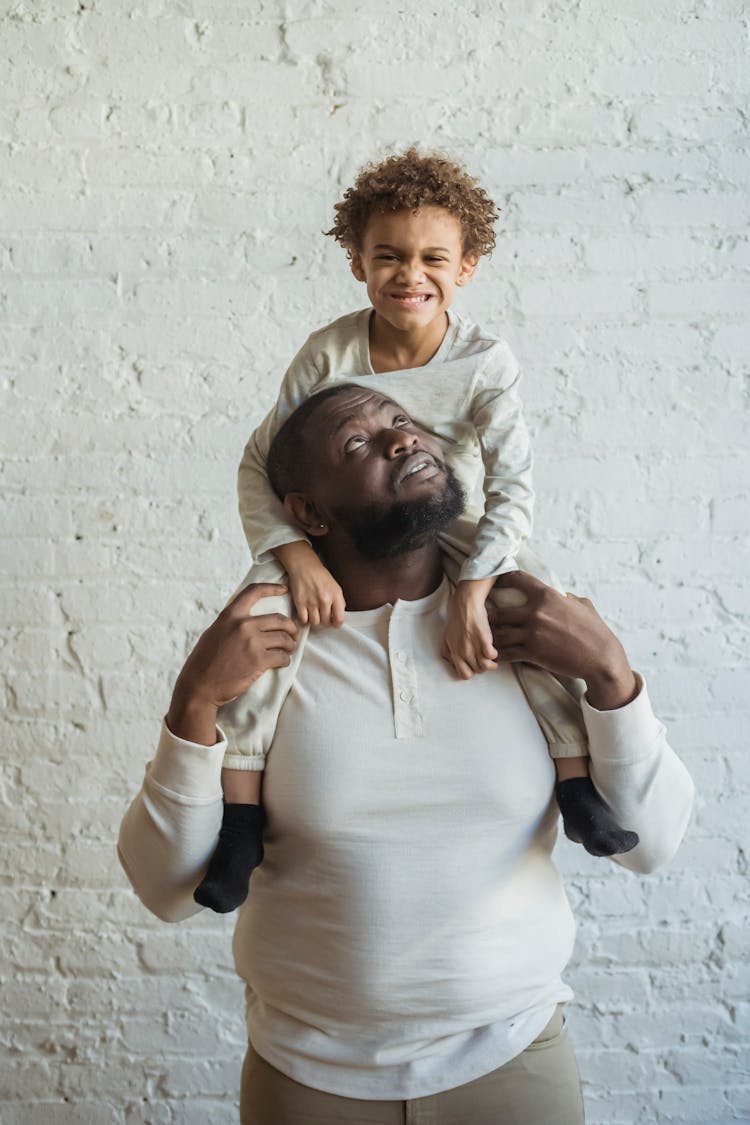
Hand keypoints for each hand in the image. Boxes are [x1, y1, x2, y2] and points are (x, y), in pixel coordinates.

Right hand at [168, 583, 297, 742]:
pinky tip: (282, 662)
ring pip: (284, 638)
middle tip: (293, 635)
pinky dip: (285, 660)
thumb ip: (231, 624)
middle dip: (291, 627)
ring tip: (288, 650)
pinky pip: (282, 656)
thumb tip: (247, 621)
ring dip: (290, 645)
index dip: (272, 588)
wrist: (200, 686)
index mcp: (230, 616)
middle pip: (279, 619)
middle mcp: (243, 625)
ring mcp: (252, 643)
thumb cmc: (204, 662)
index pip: (253, 592)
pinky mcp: (259, 661)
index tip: (284, 589)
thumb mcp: (214, 633)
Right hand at [284, 547, 345, 626]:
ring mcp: (311, 602)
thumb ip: (339, 601)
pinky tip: (305, 613)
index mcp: (336, 595)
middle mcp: (324, 600)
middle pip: (326, 622)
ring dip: (314, 620)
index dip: (337, 624)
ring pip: (315, 622)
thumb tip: (338, 616)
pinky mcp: (300, 603)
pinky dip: (304, 619)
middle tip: (322, 617)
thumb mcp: (335, 586)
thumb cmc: (320, 575)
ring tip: (314, 614)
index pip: (339, 619)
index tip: (334, 624)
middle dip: (325, 622)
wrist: (304, 566)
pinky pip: (303, 619)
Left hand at [441, 580, 498, 678]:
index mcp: (454, 653)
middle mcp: (463, 652)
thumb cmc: (455, 620)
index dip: (471, 671)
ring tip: (491, 656)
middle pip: (477, 671)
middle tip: (484, 658)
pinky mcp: (484, 640)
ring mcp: (473, 646)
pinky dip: (494, 654)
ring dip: (491, 663)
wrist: (464, 605)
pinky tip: (493, 648)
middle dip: (482, 666)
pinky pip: (492, 656)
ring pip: (485, 667)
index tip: (474, 665)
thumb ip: (447, 652)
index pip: (464, 675)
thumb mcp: (446, 638)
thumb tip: (451, 663)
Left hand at [487, 572, 637, 709]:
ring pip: (499, 633)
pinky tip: (492, 656)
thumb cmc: (594, 630)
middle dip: (487, 616)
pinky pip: (507, 653)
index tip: (495, 581)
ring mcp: (532, 633)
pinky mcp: (532, 653)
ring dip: (489, 637)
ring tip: (481, 639)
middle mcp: (536, 612)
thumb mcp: (582, 605)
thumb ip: (567, 597)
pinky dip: (498, 654)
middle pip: (500, 611)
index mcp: (547, 596)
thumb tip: (563, 593)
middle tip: (478, 618)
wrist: (600, 657)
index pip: (518, 579)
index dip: (503, 578)